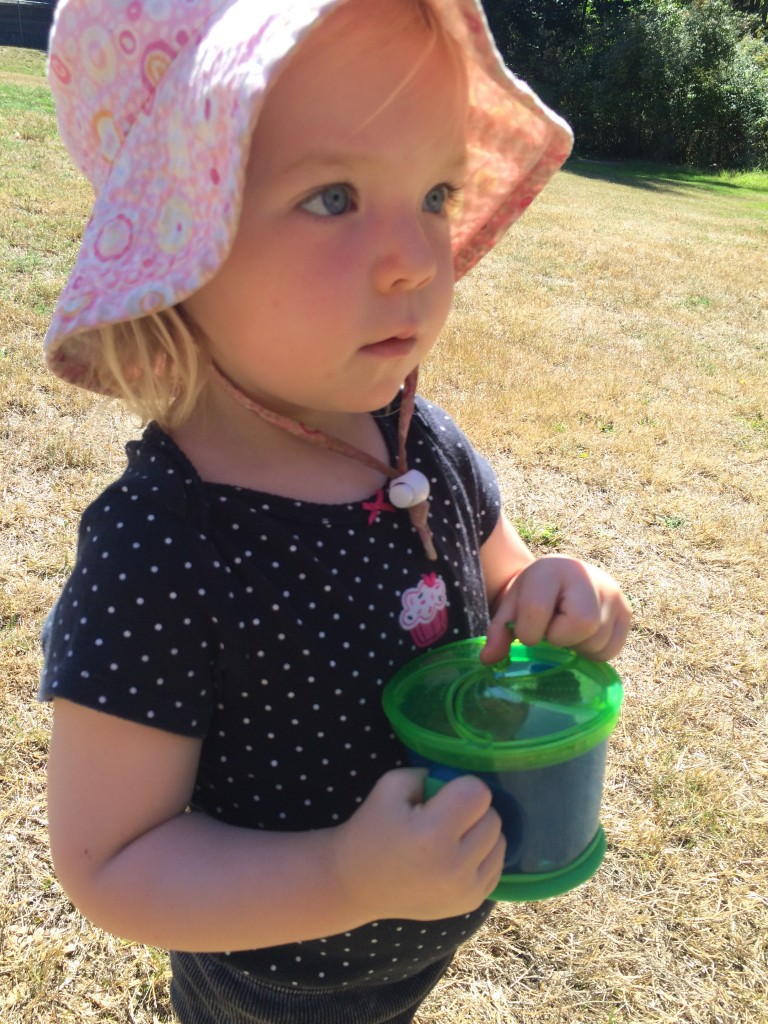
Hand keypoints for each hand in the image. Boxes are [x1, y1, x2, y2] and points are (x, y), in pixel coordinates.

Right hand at [330, 768, 504, 921]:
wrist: (355, 885)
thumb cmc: (371, 830)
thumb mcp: (390, 786)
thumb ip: (428, 774)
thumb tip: (457, 781)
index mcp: (433, 834)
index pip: (479, 793)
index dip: (460, 787)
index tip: (439, 797)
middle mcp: (455, 866)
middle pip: (493, 817)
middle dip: (471, 811)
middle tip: (442, 817)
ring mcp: (466, 890)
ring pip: (500, 842)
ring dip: (480, 834)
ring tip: (450, 838)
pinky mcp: (471, 904)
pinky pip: (496, 866)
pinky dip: (482, 856)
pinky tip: (455, 857)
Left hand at [481, 555, 631, 664]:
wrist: (561, 576)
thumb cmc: (533, 593)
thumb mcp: (511, 606)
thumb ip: (499, 631)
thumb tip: (488, 660)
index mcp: (552, 570)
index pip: (539, 610)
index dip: (529, 631)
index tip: (528, 629)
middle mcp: (589, 576)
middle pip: (582, 625)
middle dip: (561, 638)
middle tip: (553, 630)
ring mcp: (613, 594)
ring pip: (598, 642)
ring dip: (577, 647)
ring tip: (567, 630)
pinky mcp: (627, 612)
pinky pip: (612, 650)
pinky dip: (594, 652)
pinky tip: (582, 637)